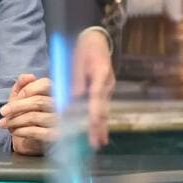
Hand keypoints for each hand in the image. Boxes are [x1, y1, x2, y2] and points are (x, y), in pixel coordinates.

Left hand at [0, 74, 56, 154]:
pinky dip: (22, 131)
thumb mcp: (21, 96)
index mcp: (57, 92)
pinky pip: (37, 132)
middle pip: (38, 101)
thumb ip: (23, 83)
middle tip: (2, 112)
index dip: (26, 90)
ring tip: (5, 124)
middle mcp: (63, 105)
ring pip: (35, 117)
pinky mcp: (57, 137)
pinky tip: (15, 131)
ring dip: (15, 120)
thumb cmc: (27, 114)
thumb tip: (29, 76)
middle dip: (16, 107)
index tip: (12, 99)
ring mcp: (62, 122)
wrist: (32, 141)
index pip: (45, 84)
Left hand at [73, 30, 114, 149]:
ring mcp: (107, 87)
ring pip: (104, 109)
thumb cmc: (84, 48)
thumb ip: (76, 79)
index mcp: (101, 74)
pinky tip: (98, 130)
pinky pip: (101, 106)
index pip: (97, 95)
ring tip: (99, 142)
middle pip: (103, 107)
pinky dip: (99, 118)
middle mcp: (107, 84)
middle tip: (97, 143)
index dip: (95, 111)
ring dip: (101, 126)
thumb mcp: (77, 59)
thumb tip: (75, 98)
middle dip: (99, 126)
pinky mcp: (104, 90)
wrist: (95, 39)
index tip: (94, 124)